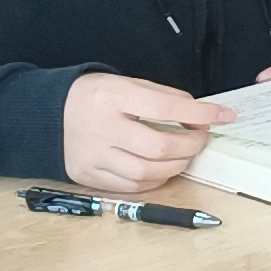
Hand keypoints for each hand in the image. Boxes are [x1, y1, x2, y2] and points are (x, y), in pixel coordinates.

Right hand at [64, 73, 230, 193]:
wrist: (46, 114)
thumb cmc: (94, 96)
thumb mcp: (126, 84)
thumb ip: (162, 97)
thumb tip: (200, 114)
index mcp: (113, 98)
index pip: (166, 108)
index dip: (201, 114)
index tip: (224, 116)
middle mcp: (102, 129)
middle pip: (158, 147)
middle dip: (190, 146)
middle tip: (200, 139)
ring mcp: (93, 156)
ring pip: (145, 172)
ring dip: (175, 166)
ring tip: (182, 155)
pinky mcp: (86, 176)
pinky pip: (129, 186)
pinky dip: (153, 180)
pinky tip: (161, 168)